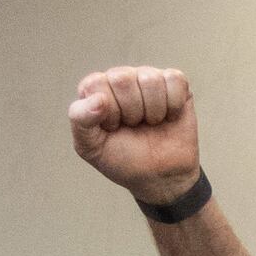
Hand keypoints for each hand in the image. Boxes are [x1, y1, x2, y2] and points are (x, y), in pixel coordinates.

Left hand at [68, 66, 203, 211]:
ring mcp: (149, 78)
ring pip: (150, 80)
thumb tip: (97, 99)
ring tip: (151, 123)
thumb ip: (80, 120)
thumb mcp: (91, 147)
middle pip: (123, 78)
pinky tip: (169, 116)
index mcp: (96, 89)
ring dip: (153, 111)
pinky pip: (175, 79)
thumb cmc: (124, 160)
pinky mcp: (175, 83)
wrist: (161, 178)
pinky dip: (174, 105)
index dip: (108, 111)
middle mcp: (121, 78)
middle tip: (134, 126)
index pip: (97, 83)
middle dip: (131, 112)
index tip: (113, 128)